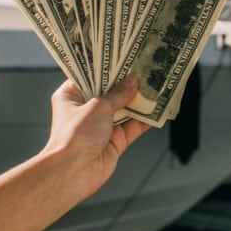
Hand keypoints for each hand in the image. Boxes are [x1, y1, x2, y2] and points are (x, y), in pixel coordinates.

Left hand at [39, 77, 150, 200]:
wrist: (73, 172)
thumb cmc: (75, 135)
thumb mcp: (98, 106)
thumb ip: (118, 94)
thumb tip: (132, 82)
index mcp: (72, 96)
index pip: (91, 76)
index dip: (108, 68)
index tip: (125, 57)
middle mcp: (86, 110)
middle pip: (111, 93)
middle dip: (128, 84)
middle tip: (145, 69)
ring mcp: (101, 127)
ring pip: (125, 110)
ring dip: (140, 101)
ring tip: (156, 85)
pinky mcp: (114, 141)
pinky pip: (133, 127)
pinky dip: (145, 120)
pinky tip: (158, 109)